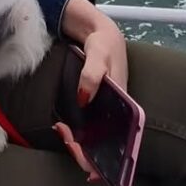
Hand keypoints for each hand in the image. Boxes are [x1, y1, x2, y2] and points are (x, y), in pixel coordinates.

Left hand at [56, 0, 128, 178]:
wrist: (98, 32)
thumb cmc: (104, 44)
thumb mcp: (98, 55)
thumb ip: (92, 74)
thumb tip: (83, 99)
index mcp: (125, 106)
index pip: (118, 139)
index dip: (100, 152)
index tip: (77, 148)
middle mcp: (116, 113)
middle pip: (103, 143)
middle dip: (83, 149)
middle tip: (63, 135)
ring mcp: (104, 110)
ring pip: (93, 137)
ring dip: (77, 140)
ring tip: (61, 131)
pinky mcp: (94, 106)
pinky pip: (86, 125)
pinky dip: (74, 129)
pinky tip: (62, 126)